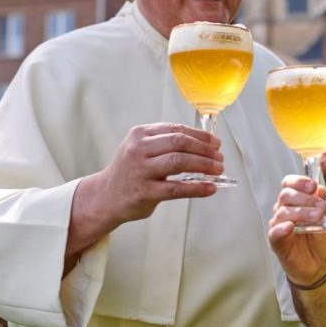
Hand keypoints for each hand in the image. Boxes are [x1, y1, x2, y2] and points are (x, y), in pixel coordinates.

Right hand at [85, 122, 223, 224]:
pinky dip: (197, 188)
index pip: (176, 130)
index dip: (200, 136)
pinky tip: (210, 188)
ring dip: (204, 164)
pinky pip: (176, 188)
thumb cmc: (130, 171)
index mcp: (140, 134)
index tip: (216, 143)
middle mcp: (138, 149)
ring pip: (179, 162)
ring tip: (218, 169)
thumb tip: (205, 145)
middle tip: (219, 157)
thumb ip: (165, 143)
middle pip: (179, 143)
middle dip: (205, 149)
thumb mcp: (140, 149)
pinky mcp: (144, 192)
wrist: (106, 197)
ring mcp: (141, 171)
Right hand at [268, 175, 325, 285]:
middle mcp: (284, 210)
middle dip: (305, 198)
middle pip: (286, 195)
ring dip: (301, 212)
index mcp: (295, 201)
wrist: (318, 264)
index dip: (299, 182)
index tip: (312, 186)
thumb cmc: (320, 240)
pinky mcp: (276, 241)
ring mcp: (279, 225)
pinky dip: (282, 228)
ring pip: (282, 212)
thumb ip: (323, 206)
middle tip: (320, 208)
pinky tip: (291, 227)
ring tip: (316, 218)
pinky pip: (274, 232)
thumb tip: (320, 189)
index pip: (289, 184)